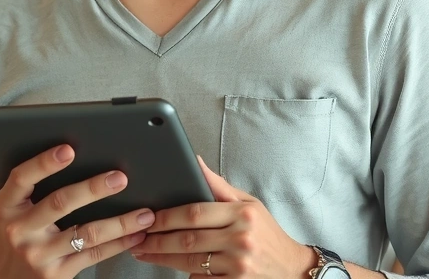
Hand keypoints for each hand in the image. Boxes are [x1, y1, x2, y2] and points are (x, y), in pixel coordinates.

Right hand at [0, 144, 154, 278]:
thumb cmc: (14, 234)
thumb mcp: (11, 210)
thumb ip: (32, 188)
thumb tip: (74, 154)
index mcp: (6, 207)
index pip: (22, 178)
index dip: (44, 163)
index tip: (69, 149)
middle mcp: (20, 231)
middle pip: (59, 204)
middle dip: (93, 189)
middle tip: (120, 178)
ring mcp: (39, 255)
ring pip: (86, 233)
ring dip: (119, 222)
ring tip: (144, 213)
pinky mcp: (57, 275)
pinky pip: (94, 255)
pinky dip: (118, 244)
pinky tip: (136, 235)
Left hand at [131, 155, 315, 277]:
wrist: (291, 267)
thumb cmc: (266, 232)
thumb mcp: (249, 202)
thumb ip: (219, 186)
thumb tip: (195, 161)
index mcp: (243, 213)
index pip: (196, 212)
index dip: (168, 216)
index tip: (149, 216)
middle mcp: (241, 238)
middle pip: (189, 239)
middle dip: (158, 240)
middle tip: (137, 238)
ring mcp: (238, 264)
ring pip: (190, 261)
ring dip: (162, 258)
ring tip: (143, 252)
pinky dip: (185, 274)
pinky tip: (171, 267)